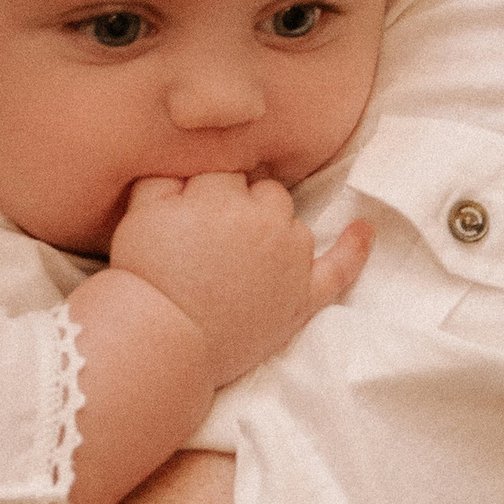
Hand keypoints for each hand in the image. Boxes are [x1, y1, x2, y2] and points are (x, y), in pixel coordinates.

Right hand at [107, 174, 370, 386]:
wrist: (165, 341)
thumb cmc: (146, 275)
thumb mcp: (139, 211)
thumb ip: (167, 175)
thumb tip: (191, 162)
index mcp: (225, 194)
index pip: (226, 172)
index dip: (204, 193)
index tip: (186, 219)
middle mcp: (267, 220)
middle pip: (266, 193)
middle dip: (242, 208)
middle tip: (209, 243)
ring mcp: (292, 259)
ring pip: (293, 224)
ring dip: (274, 233)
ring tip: (239, 263)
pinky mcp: (304, 297)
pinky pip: (341, 268)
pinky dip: (354, 250)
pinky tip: (364, 231)